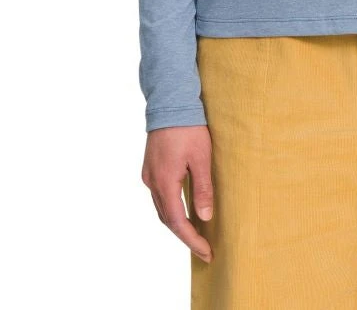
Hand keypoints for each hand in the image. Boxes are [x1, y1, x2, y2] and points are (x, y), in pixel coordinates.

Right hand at [142, 125, 214, 262]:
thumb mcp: (201, 157)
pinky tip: (184, 210)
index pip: (178, 222)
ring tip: (196, 235)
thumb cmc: (188, 128)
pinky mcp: (150, 168)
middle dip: (186, 236)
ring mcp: (149, 175)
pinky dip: (171, 209)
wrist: (169, 102)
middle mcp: (153, 182)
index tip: (207, 253)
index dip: (192, 240)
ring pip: (162, 209)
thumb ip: (203, 188)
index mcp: (165, 182)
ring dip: (177, 224)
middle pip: (167, 219)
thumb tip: (204, 218)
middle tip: (204, 249)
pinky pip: (160, 197)